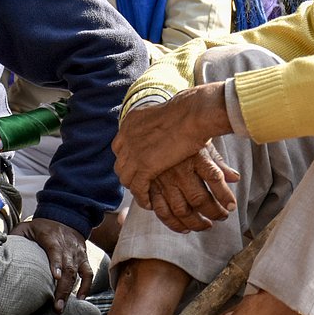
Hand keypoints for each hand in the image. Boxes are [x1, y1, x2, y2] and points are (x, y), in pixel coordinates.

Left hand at [10, 217, 92, 311]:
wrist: (66, 217)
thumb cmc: (41, 227)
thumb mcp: (26, 227)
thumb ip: (16, 237)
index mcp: (52, 238)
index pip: (56, 250)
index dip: (57, 263)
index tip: (55, 277)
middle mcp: (68, 246)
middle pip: (68, 268)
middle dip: (62, 288)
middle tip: (56, 306)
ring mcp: (77, 253)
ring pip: (78, 272)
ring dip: (72, 291)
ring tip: (62, 307)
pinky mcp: (83, 258)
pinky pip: (88, 273)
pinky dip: (87, 286)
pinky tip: (81, 298)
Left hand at [113, 82, 232, 193]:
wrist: (192, 114)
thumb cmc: (190, 111)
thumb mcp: (165, 114)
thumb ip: (159, 124)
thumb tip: (168, 128)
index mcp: (131, 122)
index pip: (120, 146)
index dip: (128, 158)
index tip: (137, 164)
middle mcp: (127, 136)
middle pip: (120, 163)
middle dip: (129, 173)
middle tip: (141, 181)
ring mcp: (134, 152)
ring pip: (125, 178)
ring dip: (135, 188)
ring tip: (145, 195)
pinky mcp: (144, 166)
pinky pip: (137, 189)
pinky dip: (142, 198)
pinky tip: (150, 203)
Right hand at [141, 144, 240, 232]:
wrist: (151, 130)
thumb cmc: (182, 136)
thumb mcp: (203, 144)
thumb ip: (218, 163)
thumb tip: (236, 178)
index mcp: (195, 156)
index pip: (215, 178)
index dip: (225, 196)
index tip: (232, 207)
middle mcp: (179, 170)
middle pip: (199, 199)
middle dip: (213, 212)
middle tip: (222, 217)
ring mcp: (164, 180)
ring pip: (181, 210)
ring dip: (196, 222)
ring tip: (206, 225)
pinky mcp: (151, 187)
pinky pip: (161, 211)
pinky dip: (173, 223)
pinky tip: (184, 228)